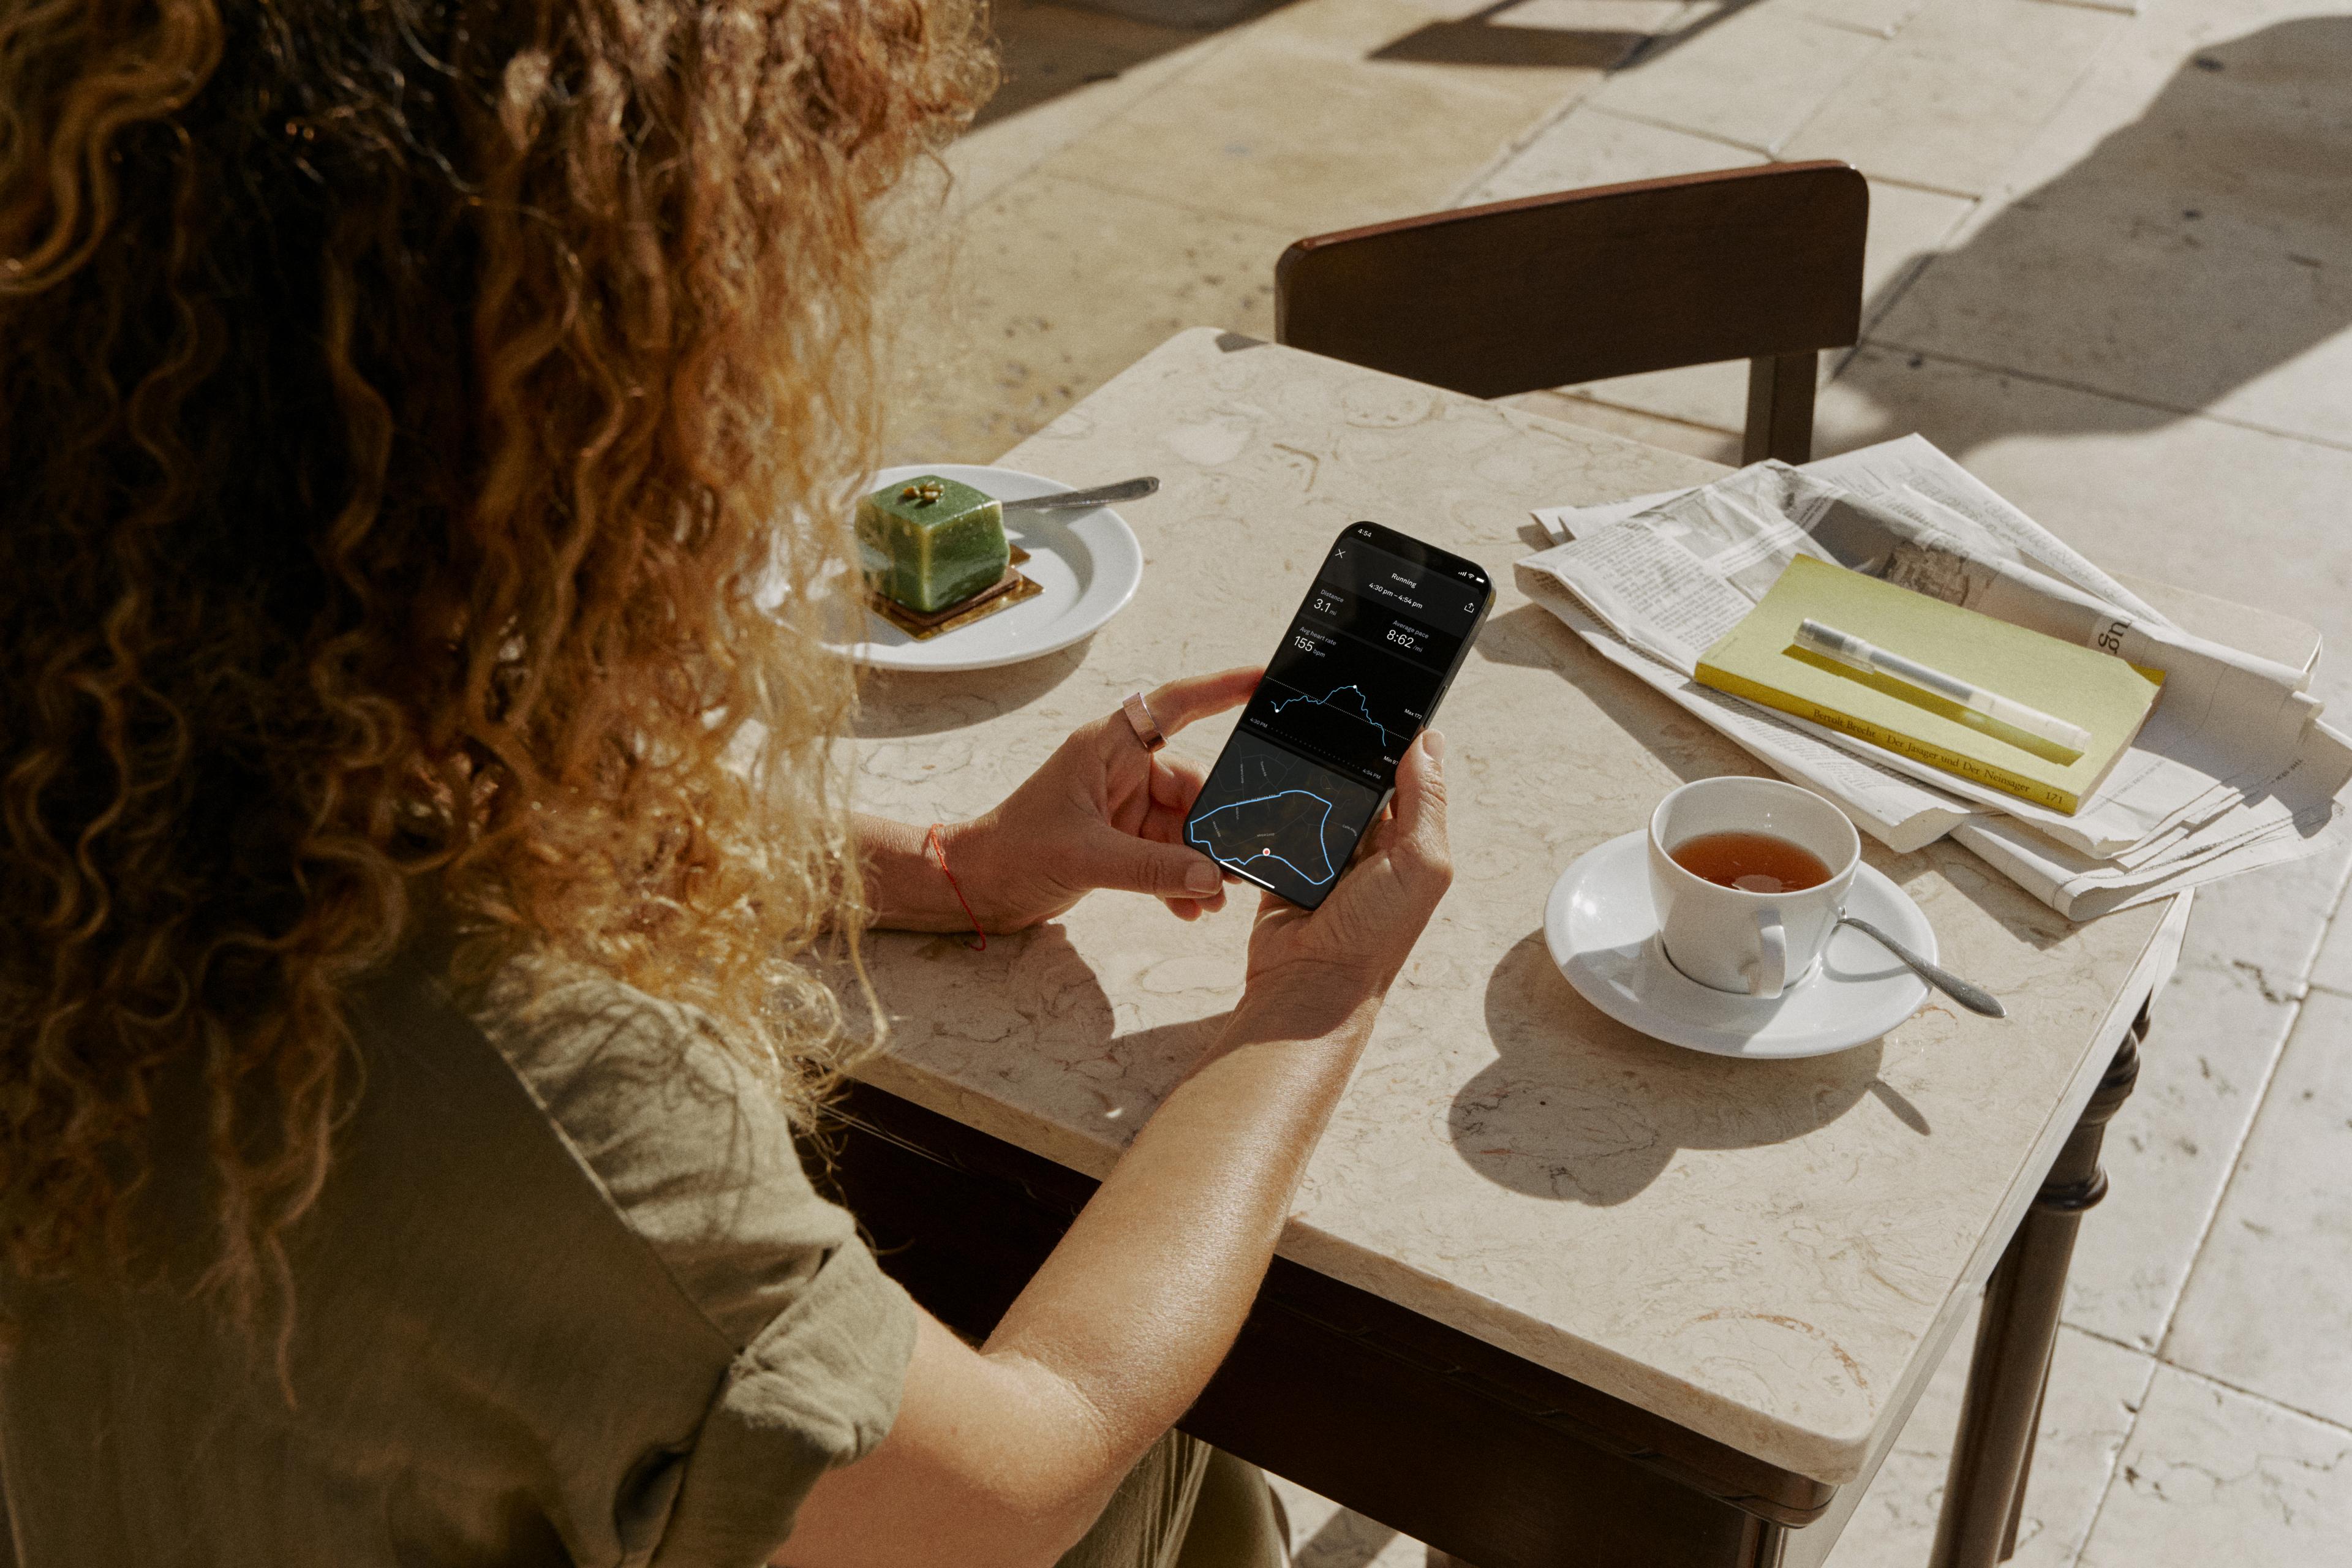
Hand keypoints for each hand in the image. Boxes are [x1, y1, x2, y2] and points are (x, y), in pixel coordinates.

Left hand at [948, 668, 1261, 930]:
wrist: (979, 888)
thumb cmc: (1013, 850)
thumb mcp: (1085, 856)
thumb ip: (1152, 868)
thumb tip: (1210, 877)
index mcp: (1107, 747)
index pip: (1175, 705)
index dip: (1221, 688)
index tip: (1264, 679)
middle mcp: (1121, 770)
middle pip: (1192, 784)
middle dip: (1217, 824)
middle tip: (1240, 859)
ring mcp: (1124, 806)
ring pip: (1184, 826)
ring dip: (1200, 863)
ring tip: (1214, 898)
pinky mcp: (1122, 841)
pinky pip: (1168, 855)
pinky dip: (1181, 880)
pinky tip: (1190, 909)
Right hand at [1241, 728, 1452, 1003]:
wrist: (1308, 983)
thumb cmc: (1374, 938)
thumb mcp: (1420, 864)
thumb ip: (1426, 802)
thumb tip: (1430, 740)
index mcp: (1411, 840)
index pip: (1408, 775)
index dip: (1398, 743)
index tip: (1380, 708)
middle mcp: (1371, 844)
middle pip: (1358, 779)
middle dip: (1345, 759)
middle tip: (1327, 726)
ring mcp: (1326, 851)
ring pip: (1316, 793)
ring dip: (1307, 781)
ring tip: (1296, 757)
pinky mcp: (1286, 859)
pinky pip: (1278, 817)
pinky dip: (1275, 805)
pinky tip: (1272, 786)